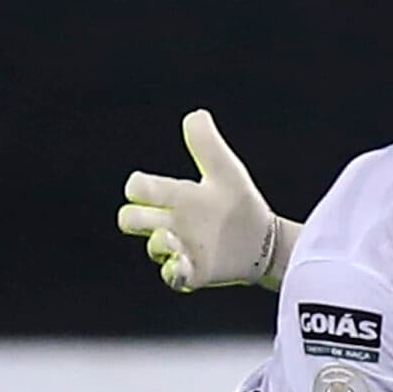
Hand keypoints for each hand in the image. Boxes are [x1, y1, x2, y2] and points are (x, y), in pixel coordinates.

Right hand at [115, 110, 291, 291]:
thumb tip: (195, 115)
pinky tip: (184, 263)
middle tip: (165, 219)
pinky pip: (172, 276)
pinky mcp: (192, 274)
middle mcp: (170, 224)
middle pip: (129, 220)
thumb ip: (208, 144)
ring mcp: (179, 250)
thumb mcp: (225, 170)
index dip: (139, 188)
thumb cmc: (239, 204)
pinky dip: (174, 271)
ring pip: (151, 247)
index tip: (161, 190)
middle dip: (136, 217)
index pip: (136, 190)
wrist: (263, 240)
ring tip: (178, 240)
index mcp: (174, 197)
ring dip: (159, 243)